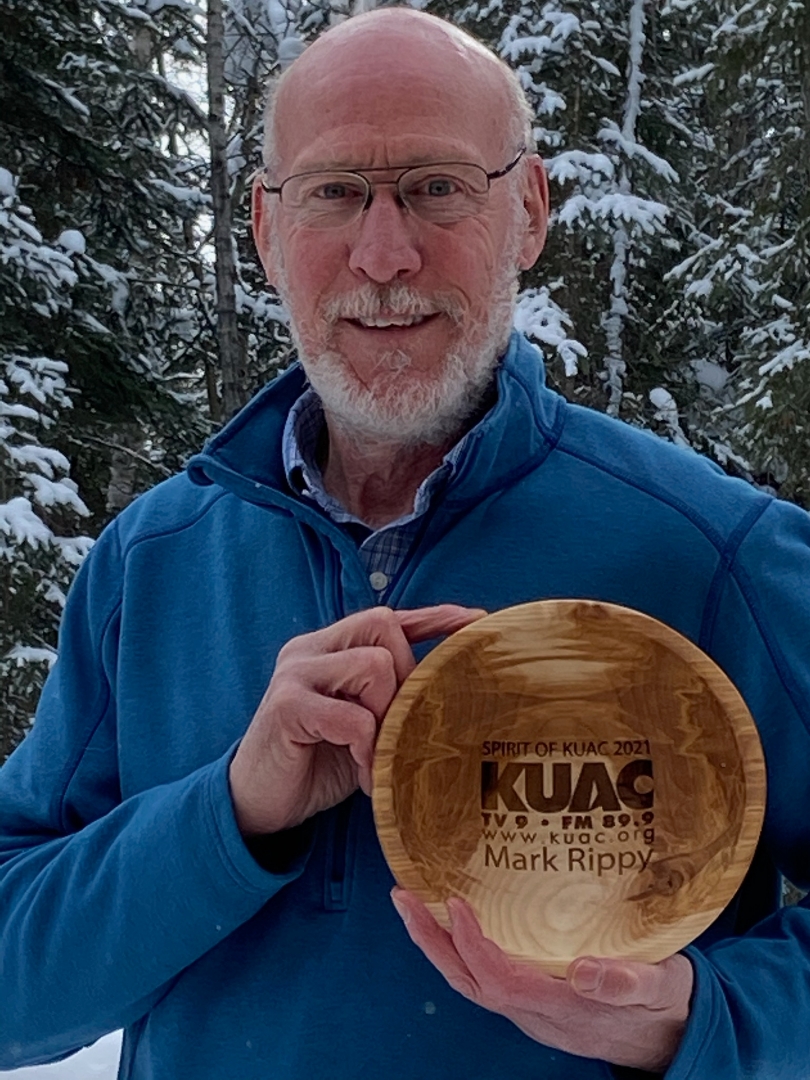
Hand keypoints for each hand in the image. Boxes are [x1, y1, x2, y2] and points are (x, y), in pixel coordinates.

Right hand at [229, 605, 484, 834]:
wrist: (257, 803)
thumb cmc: (314, 763)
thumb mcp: (360, 723)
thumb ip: (388, 699)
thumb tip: (447, 691)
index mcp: (327, 647)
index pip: (386, 617)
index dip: (432, 617)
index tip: (474, 620)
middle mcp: (309, 649)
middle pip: (383, 624)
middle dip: (406, 674)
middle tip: (398, 725)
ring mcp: (295, 673)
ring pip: (373, 665)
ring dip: (386, 715)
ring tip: (374, 754)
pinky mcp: (287, 706)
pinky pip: (353, 717)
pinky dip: (366, 749)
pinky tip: (360, 772)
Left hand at [391, 889, 692, 1072]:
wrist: (672, 1035)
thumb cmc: (664, 1004)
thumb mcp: (660, 988)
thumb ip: (626, 983)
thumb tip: (584, 971)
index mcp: (561, 1008)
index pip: (499, 981)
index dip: (471, 944)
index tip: (455, 903)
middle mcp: (536, 1012)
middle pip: (469, 982)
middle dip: (432, 942)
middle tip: (403, 899)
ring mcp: (531, 1008)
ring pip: (470, 981)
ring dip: (437, 944)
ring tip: (411, 904)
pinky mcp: (533, 997)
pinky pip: (484, 975)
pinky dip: (459, 948)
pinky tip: (450, 922)